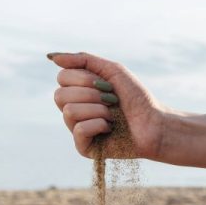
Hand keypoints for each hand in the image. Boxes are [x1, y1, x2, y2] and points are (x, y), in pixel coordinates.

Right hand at [48, 51, 165, 159]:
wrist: (155, 124)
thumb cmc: (137, 98)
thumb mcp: (112, 70)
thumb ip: (83, 60)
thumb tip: (51, 56)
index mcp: (78, 92)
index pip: (62, 78)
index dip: (85, 78)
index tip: (107, 84)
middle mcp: (74, 110)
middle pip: (60, 95)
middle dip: (91, 94)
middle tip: (111, 100)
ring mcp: (77, 130)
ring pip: (69, 111)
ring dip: (98, 110)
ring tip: (113, 116)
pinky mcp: (84, 147)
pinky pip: (79, 130)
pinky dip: (99, 125)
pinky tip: (111, 128)